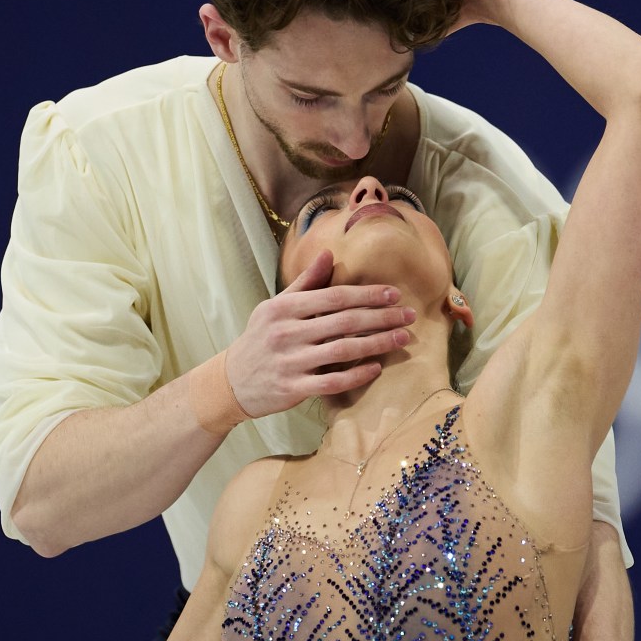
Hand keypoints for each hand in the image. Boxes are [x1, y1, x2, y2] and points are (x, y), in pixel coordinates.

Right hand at [225, 250, 413, 416]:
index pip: (333, 296)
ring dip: (377, 343)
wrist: (230, 382)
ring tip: (402, 338)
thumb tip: (328, 253)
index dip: (367, 294)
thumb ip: (304, 282)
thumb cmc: (260, 338)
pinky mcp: (293, 388)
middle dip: (381, 317)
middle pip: (344, 321)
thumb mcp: (275, 307)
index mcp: (284, 308)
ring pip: (343, 350)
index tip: (394, 294)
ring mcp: (290, 361)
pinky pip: (332, 381)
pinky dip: (357, 374)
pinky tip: (377, 368)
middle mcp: (286, 332)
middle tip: (410, 315)